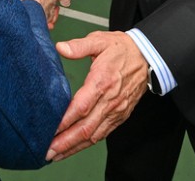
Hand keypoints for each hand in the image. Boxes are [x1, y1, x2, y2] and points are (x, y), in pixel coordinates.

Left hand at [46, 31, 147, 160]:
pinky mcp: (120, 116)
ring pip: (93, 134)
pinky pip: (102, 134)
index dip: (65, 120)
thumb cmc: (121, 49)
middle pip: (86, 127)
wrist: (147, 57)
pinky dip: (87, 144)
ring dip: (74, 147)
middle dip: (65, 141)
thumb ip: (79, 46)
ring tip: (54, 155)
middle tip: (47, 151)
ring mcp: (116, 111)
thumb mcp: (99, 40)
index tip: (50, 129)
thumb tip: (61, 48)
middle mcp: (110, 101)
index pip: (82, 106)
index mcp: (103, 82)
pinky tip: (74, 148)